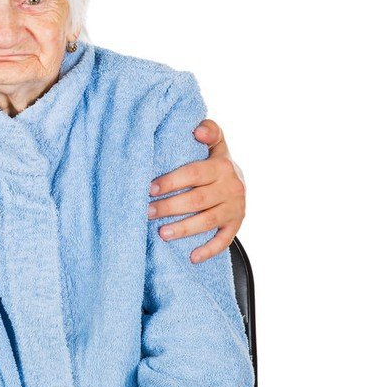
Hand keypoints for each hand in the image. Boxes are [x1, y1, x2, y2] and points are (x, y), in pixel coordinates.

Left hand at [148, 118, 245, 262]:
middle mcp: (232, 187)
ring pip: (208, 221)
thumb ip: (210, 132)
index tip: (149, 188)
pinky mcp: (237, 224)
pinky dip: (209, 250)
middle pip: (197, 200)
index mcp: (222, 165)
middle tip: (146, 212)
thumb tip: (198, 129)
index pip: (194, 173)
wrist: (240, 181)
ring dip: (184, 229)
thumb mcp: (216, 144)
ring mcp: (236, 207)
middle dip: (170, 207)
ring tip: (161, 234)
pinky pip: (224, 240)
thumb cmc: (215, 162)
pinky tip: (192, 257)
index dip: (171, 181)